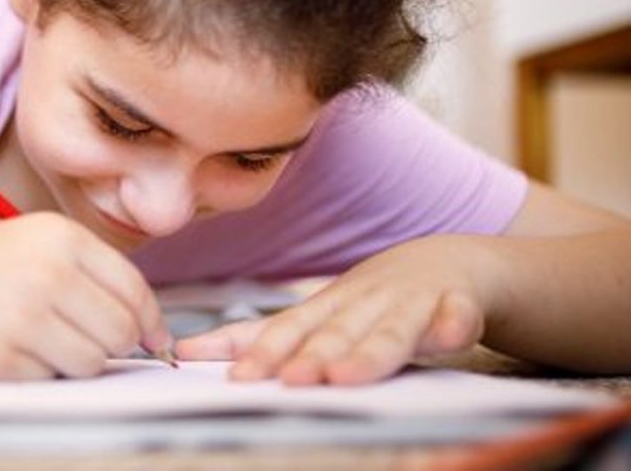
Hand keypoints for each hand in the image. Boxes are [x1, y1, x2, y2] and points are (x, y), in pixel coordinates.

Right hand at [0, 212, 171, 379]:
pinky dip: (33, 374)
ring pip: (91, 363)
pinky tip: (2, 348)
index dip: (151, 322)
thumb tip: (150, 331)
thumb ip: (90, 277)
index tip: (153, 340)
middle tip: (80, 339)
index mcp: (60, 237)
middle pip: (120, 331)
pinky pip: (48, 382)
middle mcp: (45, 272)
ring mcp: (20, 318)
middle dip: (112, 345)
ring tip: (35, 340)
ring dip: (73, 362)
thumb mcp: (31, 245)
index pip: (134, 289)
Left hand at [175, 235, 500, 384]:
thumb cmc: (372, 300)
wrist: (452, 263)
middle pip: (335, 334)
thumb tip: (183, 353)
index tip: (238, 377)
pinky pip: (460, 315)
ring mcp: (413, 302)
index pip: (289, 329)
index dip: (265, 352)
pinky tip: (451, 333)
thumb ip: (260, 338)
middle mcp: (365, 302)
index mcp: (329, 307)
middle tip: (288, 381)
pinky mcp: (460, 305)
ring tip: (344, 375)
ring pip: (391, 331)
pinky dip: (454, 323)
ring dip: (368, 351)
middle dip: (309, 356)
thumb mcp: (318, 316)